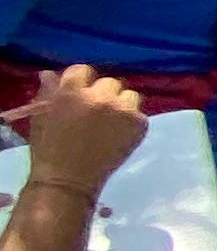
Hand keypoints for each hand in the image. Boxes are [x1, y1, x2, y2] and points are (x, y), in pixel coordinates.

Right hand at [12, 66, 147, 196]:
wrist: (68, 180)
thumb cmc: (49, 149)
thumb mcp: (41, 116)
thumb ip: (48, 92)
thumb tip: (50, 73)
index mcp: (71, 91)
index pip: (84, 70)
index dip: (83, 82)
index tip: (82, 94)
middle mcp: (99, 96)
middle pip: (110, 82)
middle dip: (104, 94)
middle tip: (97, 113)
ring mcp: (122, 109)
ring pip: (130, 95)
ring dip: (122, 105)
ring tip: (111, 124)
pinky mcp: (139, 124)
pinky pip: (140, 114)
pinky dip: (132, 122)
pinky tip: (120, 135)